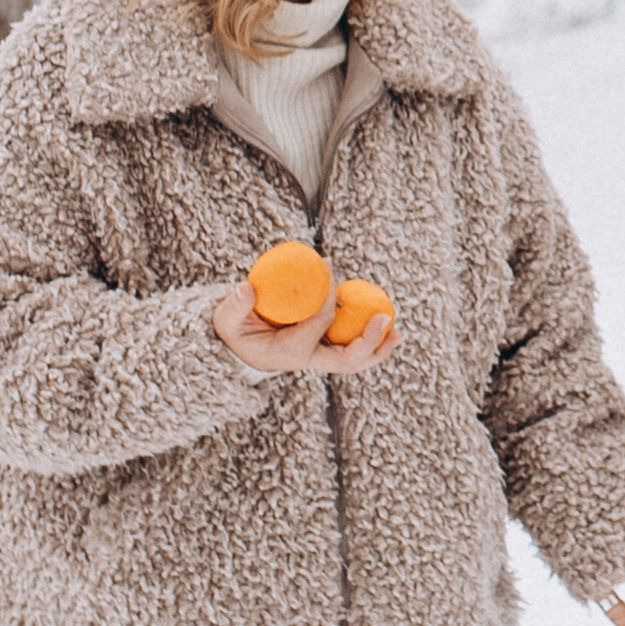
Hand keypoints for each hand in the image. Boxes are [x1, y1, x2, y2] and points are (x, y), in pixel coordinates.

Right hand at [210, 267, 396, 375]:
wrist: (237, 351)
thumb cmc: (233, 331)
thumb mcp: (224, 319)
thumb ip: (233, 305)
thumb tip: (247, 287)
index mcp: (288, 352)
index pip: (316, 324)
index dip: (327, 298)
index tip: (331, 265)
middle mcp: (308, 360)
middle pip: (346, 360)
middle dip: (368, 342)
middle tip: (384, 318)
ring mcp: (319, 358)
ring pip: (355, 361)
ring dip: (379, 348)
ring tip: (399, 333)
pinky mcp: (324, 351)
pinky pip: (352, 349)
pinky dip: (371, 341)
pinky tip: (387, 325)